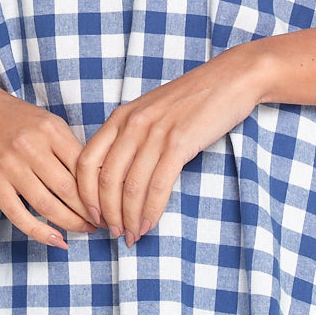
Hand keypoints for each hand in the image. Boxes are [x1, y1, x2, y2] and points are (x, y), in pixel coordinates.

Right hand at [0, 80, 95, 249]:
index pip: (84, 167)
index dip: (100, 190)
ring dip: (71, 224)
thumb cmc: (19, 119)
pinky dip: (40, 232)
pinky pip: (19, 215)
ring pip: (47, 206)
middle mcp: (30, 147)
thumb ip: (70, 148)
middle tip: (103, 223)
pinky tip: (57, 240)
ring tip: (85, 230)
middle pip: (68, 190)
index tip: (110, 203)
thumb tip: (97, 182)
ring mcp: (10, 166)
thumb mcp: (49, 123)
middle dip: (89, 212)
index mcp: (51, 130)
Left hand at [74, 46, 264, 245]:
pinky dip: (151, 210)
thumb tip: (118, 178)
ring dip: (130, 218)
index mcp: (120, 117)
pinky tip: (150, 223)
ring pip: (131, 187)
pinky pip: (157, 186)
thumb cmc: (192, 100)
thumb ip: (130, 137)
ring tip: (133, 234)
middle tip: (114, 233)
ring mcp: (155, 133)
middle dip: (107, 213)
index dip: (85, 195)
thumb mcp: (150, 112)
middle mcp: (132, 124)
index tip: (93, 215)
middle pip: (106, 180)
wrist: (230, 79)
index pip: (87, 162)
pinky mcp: (179, 143)